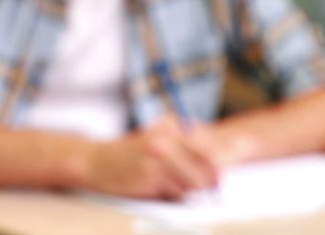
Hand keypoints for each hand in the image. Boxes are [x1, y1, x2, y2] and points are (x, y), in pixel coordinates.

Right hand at [82, 115, 220, 200]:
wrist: (95, 162)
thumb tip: (229, 154)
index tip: (220, 175)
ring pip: (197, 183)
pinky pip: (179, 194)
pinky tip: (161, 189)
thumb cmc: (130, 153)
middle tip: (209, 188)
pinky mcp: (152, 178)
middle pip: (210, 167)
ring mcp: (159, 160)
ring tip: (176, 185)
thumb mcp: (157, 137)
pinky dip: (176, 196)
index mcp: (172, 127)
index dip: (222, 164)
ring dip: (193, 191)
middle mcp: (167, 140)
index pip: (213, 147)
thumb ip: (187, 143)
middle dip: (212, 181)